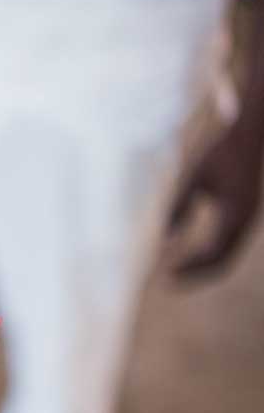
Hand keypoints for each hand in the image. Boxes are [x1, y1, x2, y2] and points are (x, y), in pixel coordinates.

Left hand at [168, 123, 263, 280]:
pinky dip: (210, 252)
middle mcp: (245, 219)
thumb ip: (179, 206)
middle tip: (168, 281)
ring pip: (227, 252)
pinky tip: (192, 253)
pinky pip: (229, 240)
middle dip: (196, 273)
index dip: (190, 267)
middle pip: (222, 259)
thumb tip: (165, 236)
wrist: (248, 131)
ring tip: (177, 272)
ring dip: (203, 265)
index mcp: (235, 214)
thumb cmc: (218, 151)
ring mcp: (247, 216)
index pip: (212, 253)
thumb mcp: (192, 177)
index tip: (166, 275)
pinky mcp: (244, 210)